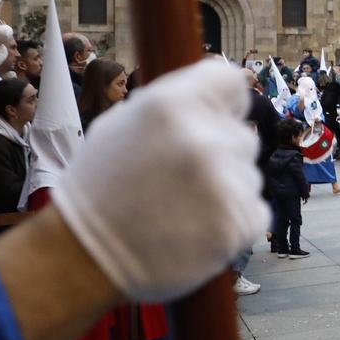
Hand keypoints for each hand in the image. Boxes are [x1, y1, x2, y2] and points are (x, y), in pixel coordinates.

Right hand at [52, 58, 268, 301]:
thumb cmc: (101, 188)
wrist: (84, 258)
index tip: (216, 121)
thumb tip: (219, 89)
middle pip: (243, 136)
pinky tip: (196, 231)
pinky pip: (255, 213)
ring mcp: (224, 183)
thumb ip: (174, 103)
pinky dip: (233, 224)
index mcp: (172, 104)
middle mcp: (203, 138)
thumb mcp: (122, 124)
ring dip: (226, 192)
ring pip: (250, 177)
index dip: (226, 104)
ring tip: (181, 210)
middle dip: (221, 155)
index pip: (231, 82)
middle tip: (179, 181)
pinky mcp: (237, 225)